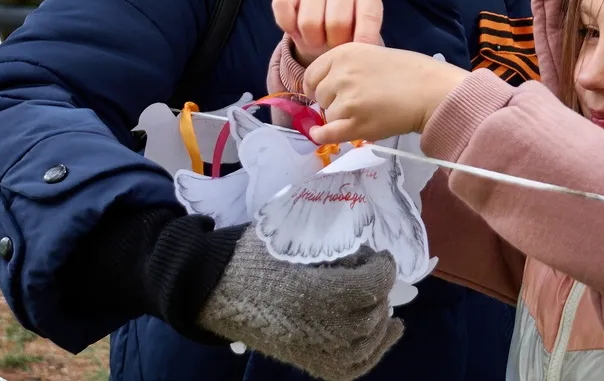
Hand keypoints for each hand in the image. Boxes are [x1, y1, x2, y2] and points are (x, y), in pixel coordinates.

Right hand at [198, 230, 402, 380]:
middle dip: (379, 291)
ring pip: (365, 343)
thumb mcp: (290, 236)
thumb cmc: (250, 257)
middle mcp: (315, 328)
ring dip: (381, 320)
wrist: (214, 290)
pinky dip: (374, 352)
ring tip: (384, 301)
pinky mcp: (305, 361)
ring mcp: (310, 350)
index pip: (369, 286)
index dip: (383, 269)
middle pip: (369, 315)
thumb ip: (329, 244)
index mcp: (311, 292)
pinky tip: (389, 332)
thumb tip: (364, 254)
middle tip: (373, 272)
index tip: (381, 256)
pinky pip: (350, 368)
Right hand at [272, 0, 383, 65]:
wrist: (324, 37)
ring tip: (318, 42)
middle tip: (334, 50)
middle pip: (337, 22)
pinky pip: (283, 8)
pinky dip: (289, 27)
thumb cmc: (348, 40)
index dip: (363, 39)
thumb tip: (363, 57)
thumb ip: (366, 47)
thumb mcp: (363, 44)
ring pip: (308, 21)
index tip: (357, 58)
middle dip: (334, 45)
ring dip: (311, 40)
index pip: (368, 16)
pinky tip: (298, 32)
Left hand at [303, 43, 468, 144]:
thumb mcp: (372, 53)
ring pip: (328, 115)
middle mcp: (341, 75)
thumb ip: (348, 66)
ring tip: (365, 112)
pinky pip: (327, 134)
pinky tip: (319, 136)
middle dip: (331, 100)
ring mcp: (347, 101)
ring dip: (340, 117)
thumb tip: (326, 87)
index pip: (312, 73)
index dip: (318, 85)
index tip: (327, 92)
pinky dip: (321, 136)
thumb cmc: (410, 70)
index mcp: (344, 53)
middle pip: (319, 95)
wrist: (431, 91)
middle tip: (356, 102)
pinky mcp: (355, 124)